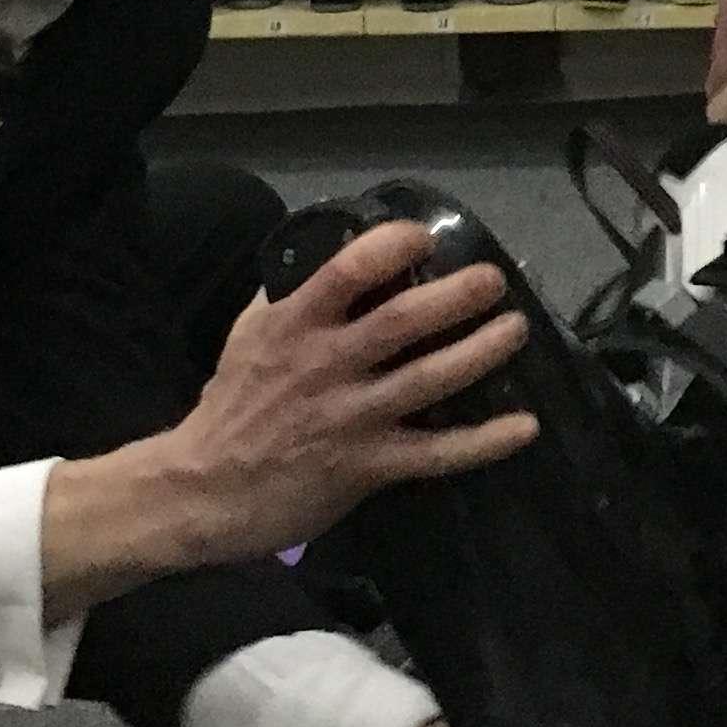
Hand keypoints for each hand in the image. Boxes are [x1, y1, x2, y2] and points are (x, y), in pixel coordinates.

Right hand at [45, 223, 532, 614]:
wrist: (203, 490)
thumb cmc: (231, 406)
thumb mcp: (248, 334)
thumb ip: (291, 296)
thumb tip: (332, 256)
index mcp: (295, 325)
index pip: (349, 269)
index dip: (394, 245)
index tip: (425, 237)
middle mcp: (327, 364)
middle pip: (405, 320)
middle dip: (459, 295)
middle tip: (494, 280)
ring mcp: (352, 417)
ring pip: (431, 378)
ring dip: (482, 351)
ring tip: (515, 330)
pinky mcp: (368, 465)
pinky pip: (438, 451)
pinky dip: (485, 441)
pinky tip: (524, 426)